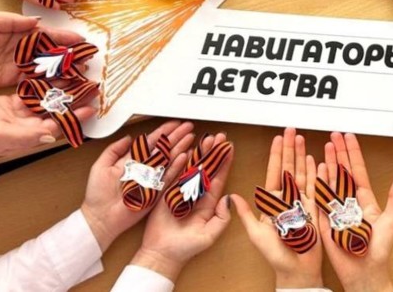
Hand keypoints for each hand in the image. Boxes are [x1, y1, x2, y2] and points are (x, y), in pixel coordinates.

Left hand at [80, 120, 194, 250]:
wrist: (100, 217)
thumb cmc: (97, 195)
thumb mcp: (101, 166)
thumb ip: (114, 149)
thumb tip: (129, 137)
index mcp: (132, 160)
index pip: (150, 142)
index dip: (163, 132)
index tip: (173, 124)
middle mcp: (144, 168)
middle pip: (164, 148)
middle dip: (176, 136)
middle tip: (188, 127)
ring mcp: (151, 179)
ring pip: (169, 159)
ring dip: (180, 148)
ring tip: (191, 137)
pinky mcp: (155, 192)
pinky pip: (169, 176)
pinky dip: (177, 166)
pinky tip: (185, 156)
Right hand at [131, 133, 233, 282]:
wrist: (162, 255)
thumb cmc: (186, 248)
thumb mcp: (210, 234)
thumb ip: (222, 218)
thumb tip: (228, 198)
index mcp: (207, 203)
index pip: (218, 179)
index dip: (224, 163)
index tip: (230, 149)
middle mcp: (194, 195)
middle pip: (206, 169)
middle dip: (213, 152)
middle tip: (220, 137)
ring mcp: (179, 192)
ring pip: (191, 167)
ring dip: (199, 153)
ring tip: (206, 138)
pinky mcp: (165, 193)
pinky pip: (172, 175)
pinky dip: (178, 163)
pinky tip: (185, 151)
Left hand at [232, 128, 322, 288]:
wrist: (296, 269)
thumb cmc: (275, 255)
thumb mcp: (255, 233)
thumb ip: (245, 214)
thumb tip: (232, 196)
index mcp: (273, 201)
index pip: (274, 172)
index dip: (276, 154)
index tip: (278, 138)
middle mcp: (288, 199)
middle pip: (290, 167)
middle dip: (291, 148)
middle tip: (292, 130)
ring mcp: (303, 202)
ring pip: (304, 173)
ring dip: (304, 156)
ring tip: (304, 139)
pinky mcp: (316, 210)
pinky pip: (318, 188)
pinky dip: (319, 173)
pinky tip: (320, 160)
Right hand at [318, 133, 392, 291]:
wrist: (365, 273)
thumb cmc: (379, 251)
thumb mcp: (391, 222)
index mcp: (365, 200)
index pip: (358, 171)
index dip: (353, 153)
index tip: (348, 138)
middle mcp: (350, 202)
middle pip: (342, 171)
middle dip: (338, 152)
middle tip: (334, 136)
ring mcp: (337, 209)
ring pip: (331, 180)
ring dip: (328, 163)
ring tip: (325, 146)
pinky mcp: (327, 219)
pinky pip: (321, 198)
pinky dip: (319, 183)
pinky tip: (316, 168)